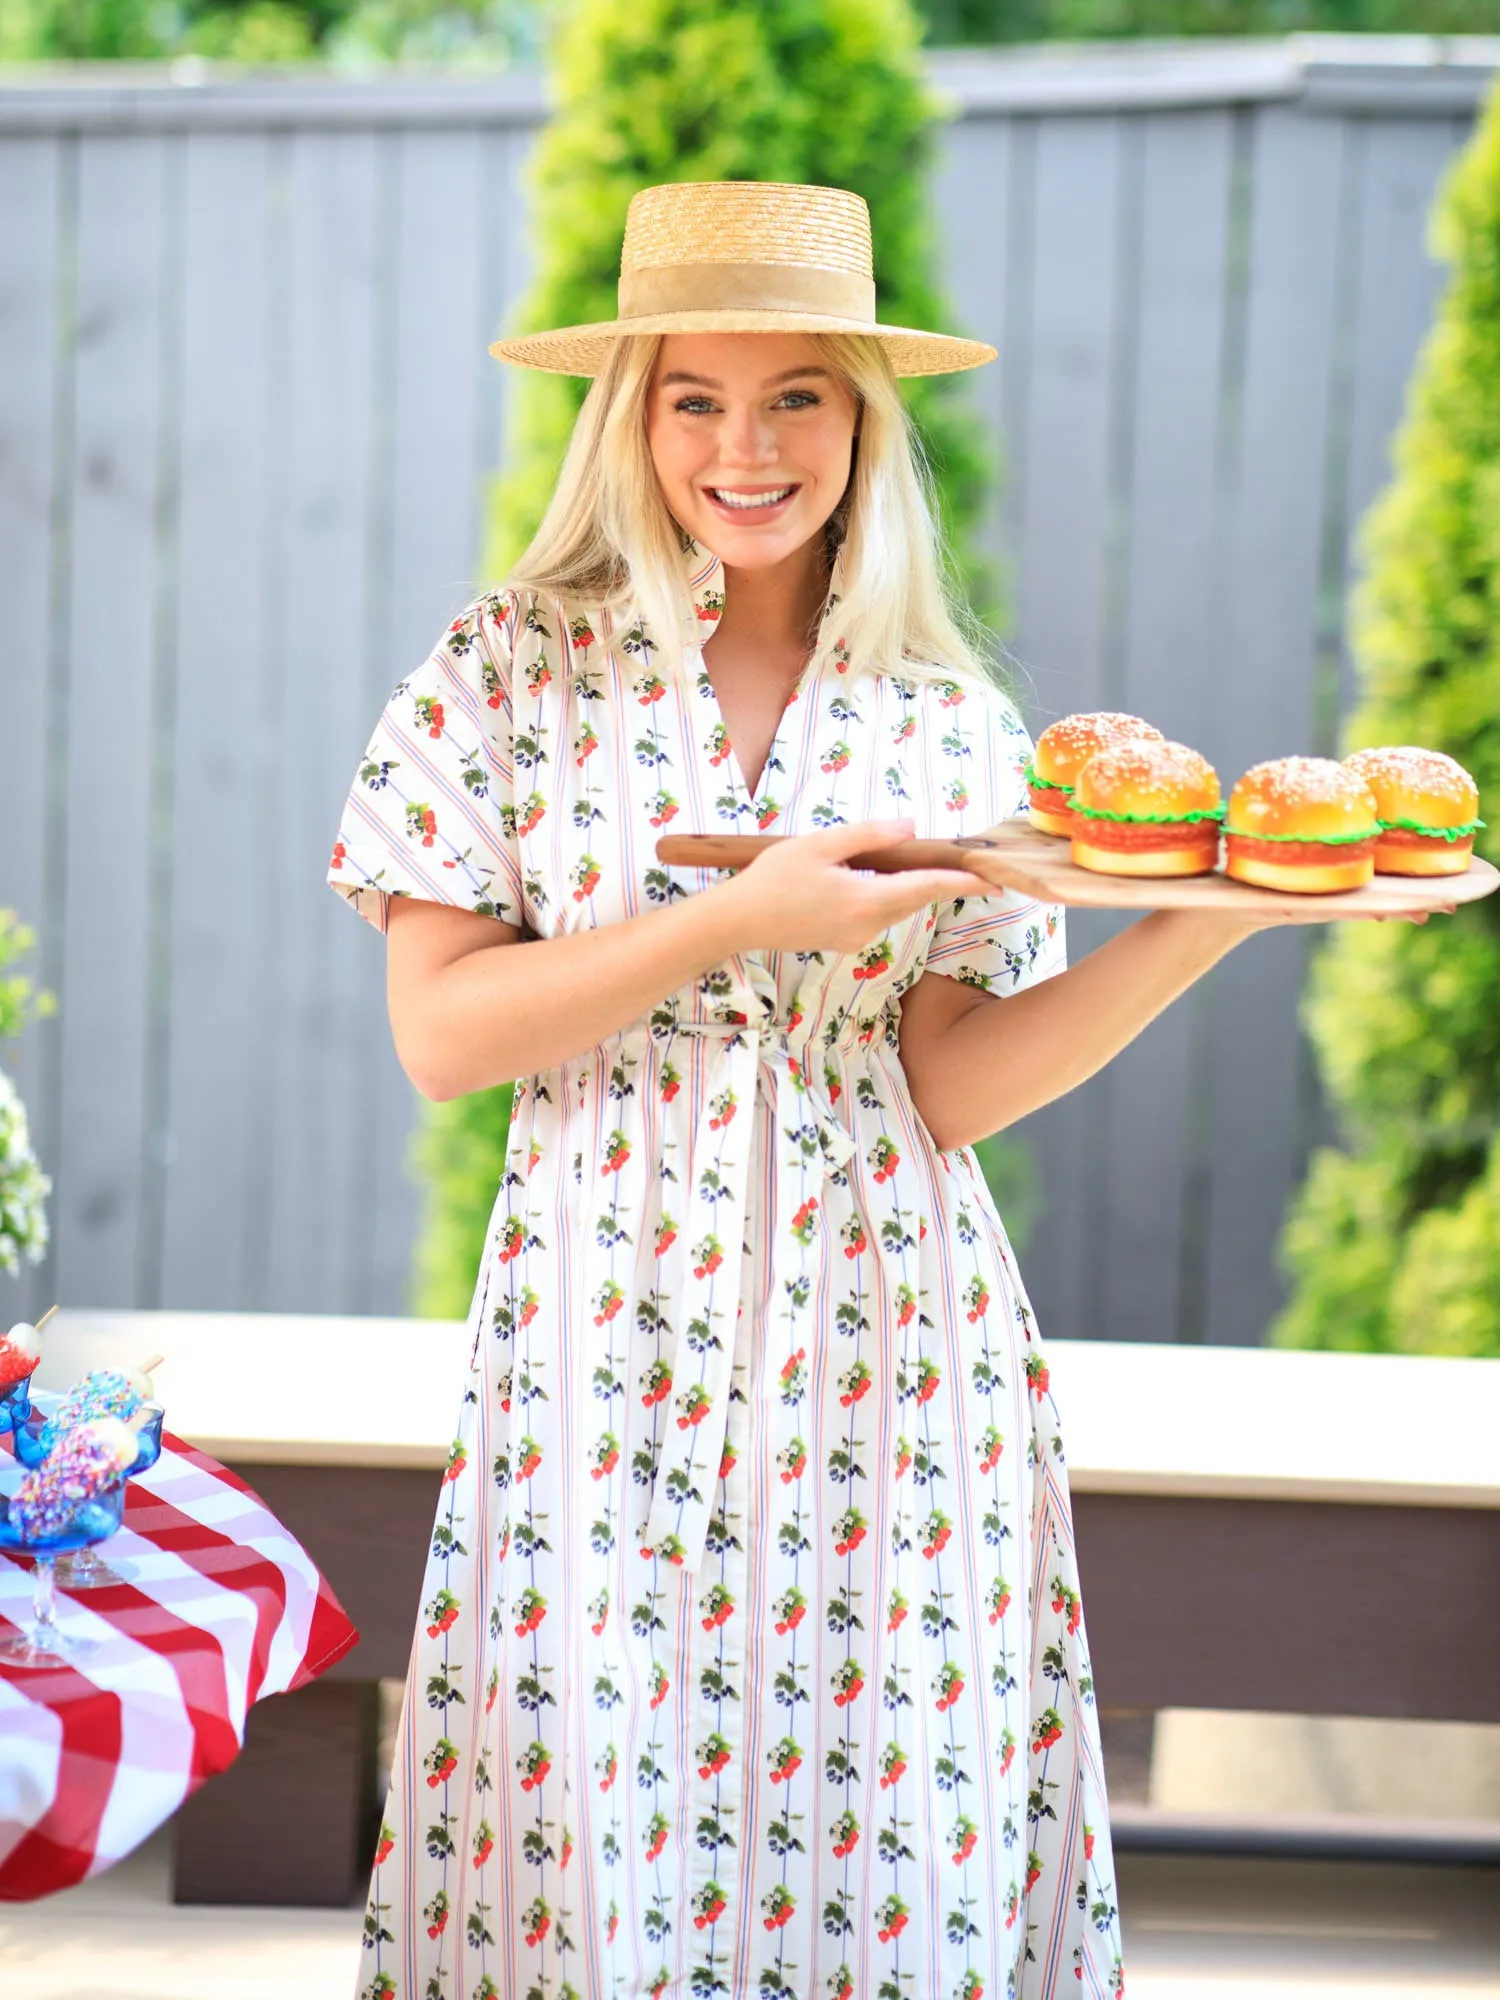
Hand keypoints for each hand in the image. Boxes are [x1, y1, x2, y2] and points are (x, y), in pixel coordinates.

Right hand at [711, 817, 995, 955]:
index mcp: (865, 901)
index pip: (926, 888)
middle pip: (911, 898)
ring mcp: (855, 939)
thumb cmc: (773, 878)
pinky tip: (854, 880)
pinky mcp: (843, 943)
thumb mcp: (820, 845)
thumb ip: (869, 836)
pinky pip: (873, 915)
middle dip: (930, 878)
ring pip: (893, 907)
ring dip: (899, 885)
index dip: (961, 882)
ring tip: (886, 860)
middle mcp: (867, 926)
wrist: (738, 920)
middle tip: (951, 856)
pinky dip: (878, 896)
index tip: (992, 880)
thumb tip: (910, 829)